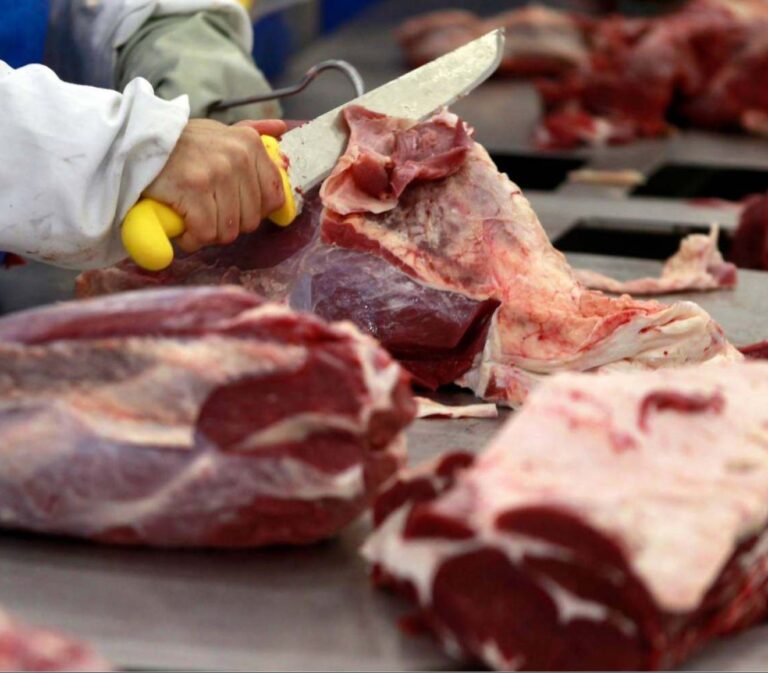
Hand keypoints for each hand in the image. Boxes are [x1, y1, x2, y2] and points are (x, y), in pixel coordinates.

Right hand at [143, 118, 287, 252]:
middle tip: (206, 212)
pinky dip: (191, 238)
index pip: (274, 197)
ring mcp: (217, 173)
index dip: (254, 211)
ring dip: (208, 232)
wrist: (134, 143)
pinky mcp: (194, 189)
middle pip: (251, 220)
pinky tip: (182, 226)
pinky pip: (205, 233)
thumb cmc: (179, 145)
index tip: (233, 208)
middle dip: (228, 224)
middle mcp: (238, 157)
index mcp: (250, 144)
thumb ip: (251, 132)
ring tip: (192, 216)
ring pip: (228, 231)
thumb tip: (281, 129)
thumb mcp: (218, 132)